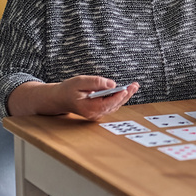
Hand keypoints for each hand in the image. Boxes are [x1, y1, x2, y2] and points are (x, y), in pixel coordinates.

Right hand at [7, 76, 138, 119]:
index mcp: (89, 109)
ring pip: (115, 105)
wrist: (60, 98)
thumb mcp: (80, 82)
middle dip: (126, 95)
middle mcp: (95, 114)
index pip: (107, 104)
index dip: (118, 96)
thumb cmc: (68, 89)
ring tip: (134, 86)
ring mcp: (98, 114)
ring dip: (125, 95)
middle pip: (114, 105)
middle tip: (135, 85)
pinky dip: (120, 97)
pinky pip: (112, 104)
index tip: (126, 89)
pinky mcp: (99, 111)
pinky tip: (127, 90)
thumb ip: (96, 82)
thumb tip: (112, 84)